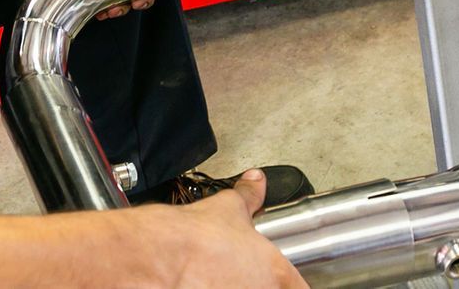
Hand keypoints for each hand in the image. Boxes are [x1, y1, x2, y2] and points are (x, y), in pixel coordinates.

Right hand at [145, 170, 307, 288]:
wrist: (157, 256)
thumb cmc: (193, 238)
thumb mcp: (228, 208)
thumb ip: (249, 196)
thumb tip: (256, 180)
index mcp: (275, 272)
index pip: (301, 288)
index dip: (290, 283)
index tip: (282, 280)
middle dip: (255, 284)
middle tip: (236, 274)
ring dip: (233, 287)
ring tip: (212, 278)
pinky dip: (208, 288)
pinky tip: (200, 282)